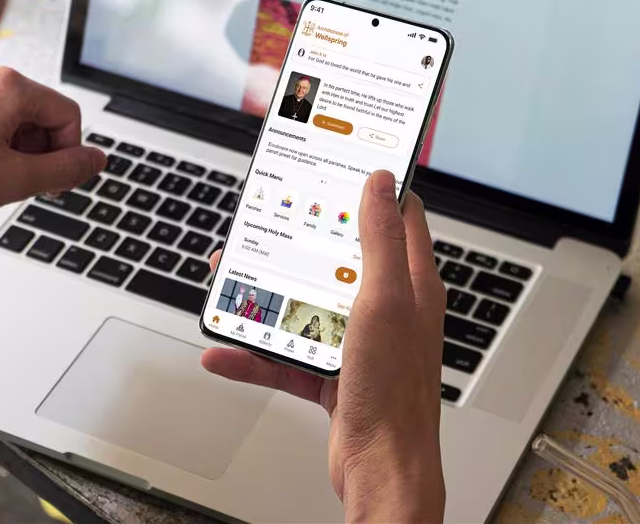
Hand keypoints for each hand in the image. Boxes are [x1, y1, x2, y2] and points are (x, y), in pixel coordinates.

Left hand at [0, 67, 105, 218]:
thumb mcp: (13, 180)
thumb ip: (65, 170)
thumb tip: (98, 161)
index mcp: (12, 87)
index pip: (69, 116)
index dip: (67, 153)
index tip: (47, 181)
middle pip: (41, 115)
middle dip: (35, 152)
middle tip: (11, 181)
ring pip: (13, 119)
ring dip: (10, 150)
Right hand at [203, 170, 446, 522]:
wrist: (381, 469)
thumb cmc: (394, 392)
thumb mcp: (384, 301)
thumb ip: (380, 240)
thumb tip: (382, 184)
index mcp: (410, 283)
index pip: (399, 218)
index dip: (374, 189)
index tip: (341, 170)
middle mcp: (387, 306)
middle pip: (340, 257)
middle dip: (302, 242)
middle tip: (270, 225)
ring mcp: (358, 339)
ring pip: (308, 302)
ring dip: (269, 296)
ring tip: (232, 284)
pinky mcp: (334, 369)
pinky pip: (290, 351)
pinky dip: (259, 352)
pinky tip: (228, 352)